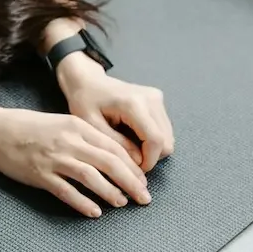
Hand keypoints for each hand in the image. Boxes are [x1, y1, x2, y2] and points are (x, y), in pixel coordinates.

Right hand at [0, 108, 150, 217]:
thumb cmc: (30, 127)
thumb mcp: (62, 123)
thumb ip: (86, 138)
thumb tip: (114, 158)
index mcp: (77, 126)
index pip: (114, 147)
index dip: (132, 165)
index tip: (143, 179)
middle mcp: (68, 140)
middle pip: (109, 162)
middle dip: (131, 181)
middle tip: (144, 197)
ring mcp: (54, 158)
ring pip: (91, 176)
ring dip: (110, 192)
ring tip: (122, 203)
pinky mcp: (40, 174)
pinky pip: (66, 191)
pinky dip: (83, 202)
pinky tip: (94, 212)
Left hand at [58, 55, 174, 171]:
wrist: (88, 81)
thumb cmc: (85, 102)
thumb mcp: (92, 126)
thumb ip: (116, 145)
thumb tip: (139, 162)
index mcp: (133, 104)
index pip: (155, 140)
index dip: (149, 161)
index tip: (133, 170)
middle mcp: (151, 98)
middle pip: (166, 141)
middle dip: (150, 157)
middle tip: (128, 158)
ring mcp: (157, 97)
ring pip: (168, 138)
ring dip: (152, 149)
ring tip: (129, 146)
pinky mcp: (158, 99)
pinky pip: (164, 130)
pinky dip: (152, 140)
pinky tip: (133, 136)